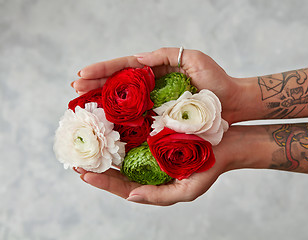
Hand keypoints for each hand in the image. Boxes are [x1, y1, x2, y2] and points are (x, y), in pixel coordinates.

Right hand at [73, 48, 245, 123]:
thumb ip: (165, 55)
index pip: (124, 67)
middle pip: (118, 85)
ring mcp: (155, 103)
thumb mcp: (193, 59)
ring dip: (102, 103)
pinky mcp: (161, 119)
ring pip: (124, 102)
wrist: (234, 104)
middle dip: (95, 85)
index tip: (82, 73)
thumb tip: (137, 57)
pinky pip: (137, 119)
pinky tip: (106, 124)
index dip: (103, 70)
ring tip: (82, 105)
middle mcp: (152, 86)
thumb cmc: (216, 81)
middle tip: (74, 89)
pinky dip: (121, 121)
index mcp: (156, 69)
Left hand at [74, 126, 243, 205]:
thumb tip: (131, 195)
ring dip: (104, 146)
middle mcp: (148, 167)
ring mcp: (151, 150)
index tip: (83, 174)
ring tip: (85, 140)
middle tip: (74, 159)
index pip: (122, 185)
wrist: (227, 144)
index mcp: (153, 182)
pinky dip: (120, 130)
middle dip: (95, 165)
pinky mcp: (156, 134)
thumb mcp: (188, 190)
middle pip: (116, 169)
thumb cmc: (210, 168)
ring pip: (122, 151)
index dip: (102, 181)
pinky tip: (108, 123)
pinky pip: (134, 133)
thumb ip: (159, 197)